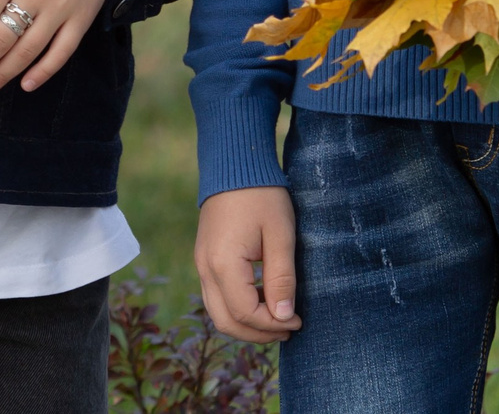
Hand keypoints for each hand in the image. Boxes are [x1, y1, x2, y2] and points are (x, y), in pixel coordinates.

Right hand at [197, 186, 300, 342]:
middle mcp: (205, 269)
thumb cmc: (262, 195)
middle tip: (289, 327)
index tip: (298, 319)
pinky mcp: (204, 259)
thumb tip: (282, 317)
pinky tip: (263, 298)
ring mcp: (201, 264)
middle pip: (226, 322)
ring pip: (218, 313)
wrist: (234, 165)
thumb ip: (281, 278)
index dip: (272, 324)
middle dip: (258, 333)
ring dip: (247, 323)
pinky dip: (238, 307)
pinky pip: (216, 297)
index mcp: (223, 264)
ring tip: (278, 317)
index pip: (245, 313)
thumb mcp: (280, 235)